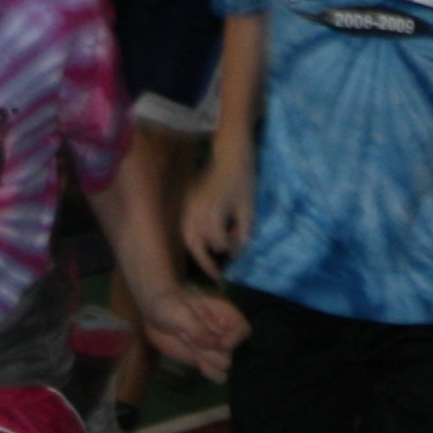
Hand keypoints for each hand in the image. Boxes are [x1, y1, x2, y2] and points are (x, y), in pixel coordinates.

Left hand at [131, 284, 244, 382]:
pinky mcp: (202, 358)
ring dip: (206, 362)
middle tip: (186, 336)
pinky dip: (207, 371)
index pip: (243, 330)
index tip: (213, 342)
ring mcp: (212, 347)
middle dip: (210, 352)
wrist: (153, 310)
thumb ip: (197, 329)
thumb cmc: (169, 303)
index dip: (232, 340)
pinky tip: (194, 361)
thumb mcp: (180, 313)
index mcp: (224, 314)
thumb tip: (213, 345)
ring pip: (223, 366)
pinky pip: (214, 373)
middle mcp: (222, 332)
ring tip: (188, 346)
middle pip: (230, 353)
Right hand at [182, 151, 252, 265]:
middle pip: (195, 245)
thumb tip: (238, 252)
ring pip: (187, 238)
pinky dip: (191, 240)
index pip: (217, 242)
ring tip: (209, 265)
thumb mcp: (248, 207)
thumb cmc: (242, 179)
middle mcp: (196, 212)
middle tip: (216, 277)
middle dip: (206, 263)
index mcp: (213, 213)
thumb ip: (243, 231)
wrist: (229, 155)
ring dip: (197, 253)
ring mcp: (188, 207)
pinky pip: (184, 227)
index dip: (228, 250)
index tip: (237, 255)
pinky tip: (201, 245)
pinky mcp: (186, 203)